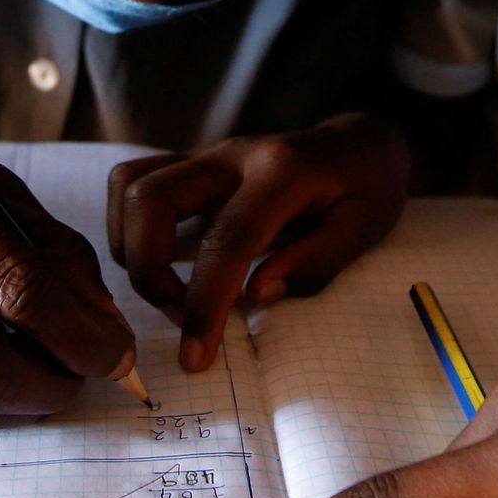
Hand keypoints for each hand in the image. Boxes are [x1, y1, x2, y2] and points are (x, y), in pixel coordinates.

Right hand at [107, 114, 409, 371]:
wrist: (360, 143)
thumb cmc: (367, 189)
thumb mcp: (363, 228)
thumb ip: (313, 262)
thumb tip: (256, 294)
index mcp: (281, 172)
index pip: (226, 239)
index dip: (204, 302)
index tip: (195, 354)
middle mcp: (232, 155)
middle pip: (151, 199)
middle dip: (148, 269)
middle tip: (178, 314)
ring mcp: (206, 155)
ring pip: (130, 186)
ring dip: (132, 247)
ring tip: (169, 291)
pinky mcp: (192, 164)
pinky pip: (135, 182)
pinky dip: (130, 226)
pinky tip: (159, 261)